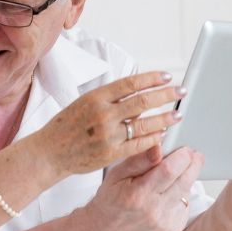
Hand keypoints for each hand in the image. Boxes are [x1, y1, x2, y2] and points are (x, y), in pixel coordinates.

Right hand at [31, 71, 181, 176]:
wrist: (49, 152)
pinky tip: (162, 133)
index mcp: (96, 97)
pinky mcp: (111, 154)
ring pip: (144, 124)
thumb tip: (139, 91)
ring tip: (178, 114)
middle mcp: (103, 114)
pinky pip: (139, 144)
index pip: (131, 83)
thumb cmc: (67, 126)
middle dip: (166, 95)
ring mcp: (108, 135)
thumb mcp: (85, 103)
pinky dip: (153, 138)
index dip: (152, 78)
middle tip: (181, 91)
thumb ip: (110, 99)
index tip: (167, 76)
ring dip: (165, 118)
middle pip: (143, 101)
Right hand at [81, 145, 202, 230]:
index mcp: (137, 194)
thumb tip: (158, 147)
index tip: (185, 149)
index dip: (182, 157)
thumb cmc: (109, 201)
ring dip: (186, 180)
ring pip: (186, 194)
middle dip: (193, 165)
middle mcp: (153, 211)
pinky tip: (167, 194)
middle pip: (184, 181)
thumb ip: (139, 160)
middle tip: (194, 155)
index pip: (169, 170)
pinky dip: (180, 197)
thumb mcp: (116, 175)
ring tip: (177, 173)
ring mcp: (164, 224)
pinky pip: (183, 208)